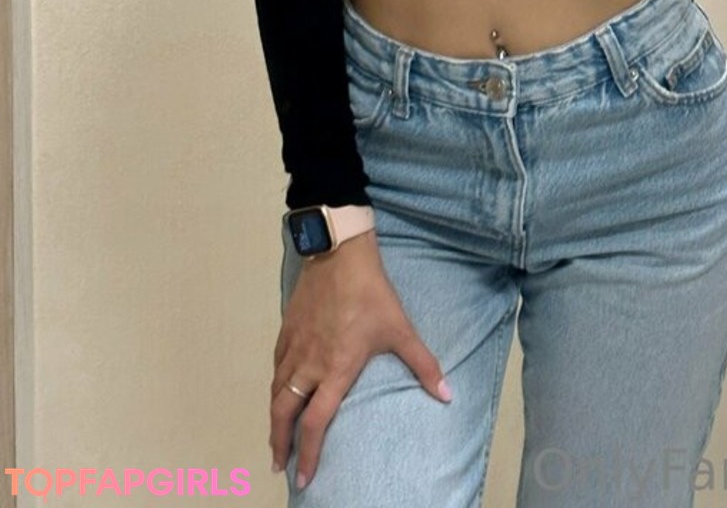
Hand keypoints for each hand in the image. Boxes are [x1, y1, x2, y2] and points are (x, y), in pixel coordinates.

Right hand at [269, 233, 449, 489]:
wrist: (340, 255)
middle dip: (280, 442)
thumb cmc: (371, 294)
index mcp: (334, 370)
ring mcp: (294, 347)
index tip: (304, 477)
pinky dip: (275, 385)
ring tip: (276, 434)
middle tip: (279, 464)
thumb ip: (423, 364)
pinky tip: (278, 388)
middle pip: (284, 413)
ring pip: (276, 391)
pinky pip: (276, 366)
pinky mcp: (286, 329)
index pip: (315, 423)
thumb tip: (447, 395)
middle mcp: (308, 365)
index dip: (309, 454)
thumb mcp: (400, 329)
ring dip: (274, 417)